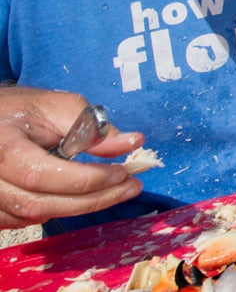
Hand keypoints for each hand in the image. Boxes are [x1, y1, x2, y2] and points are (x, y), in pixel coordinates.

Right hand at [0, 87, 142, 227]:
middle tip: (130, 187)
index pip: (41, 175)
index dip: (85, 179)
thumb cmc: (22, 111)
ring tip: (114, 190)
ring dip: (79, 206)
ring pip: (35, 215)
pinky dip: (58, 209)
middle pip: (40, 203)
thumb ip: (91, 126)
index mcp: (3, 148)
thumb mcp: (57, 106)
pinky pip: (25, 220)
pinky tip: (81, 195)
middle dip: (92, 200)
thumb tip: (132, 142)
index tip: (122, 172)